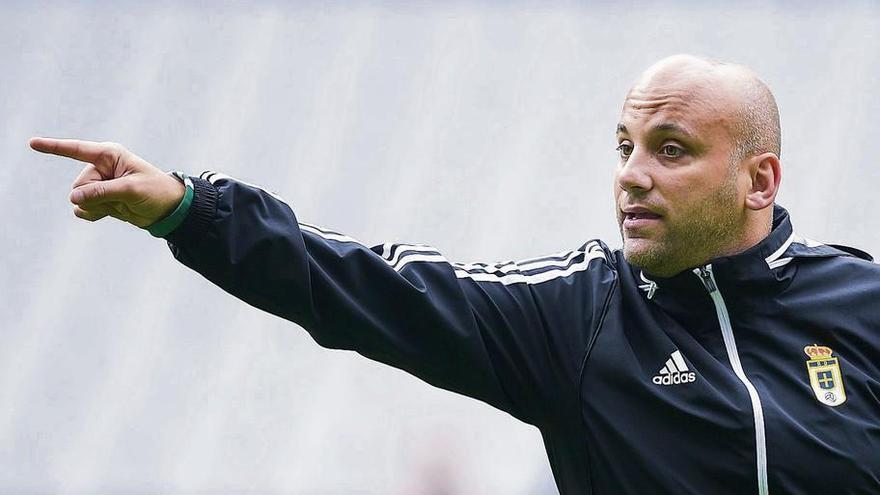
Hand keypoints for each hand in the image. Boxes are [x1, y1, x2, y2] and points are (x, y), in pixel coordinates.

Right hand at [30, 138, 184, 227]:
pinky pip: (82, 210)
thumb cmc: (155, 191)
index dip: (54, 147)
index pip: (77, 150)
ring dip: (97, 207)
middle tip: (121, 198)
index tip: (32, 143)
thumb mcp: (131, 190)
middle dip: (96, 196)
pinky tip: (111, 212)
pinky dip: (94, 214)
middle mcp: (101, 168)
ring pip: (79, 200)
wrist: (167, 210)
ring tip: (119, 205)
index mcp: (110, 155)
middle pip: (79, 186)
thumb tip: (74, 198)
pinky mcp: (99, 200)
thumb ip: (102, 192)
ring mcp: (99, 185)